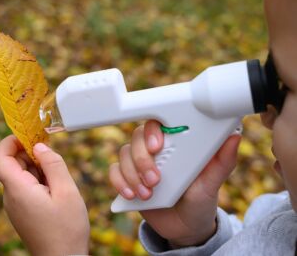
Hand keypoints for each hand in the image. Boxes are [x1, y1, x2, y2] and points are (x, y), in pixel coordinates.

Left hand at [0, 135, 89, 255]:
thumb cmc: (67, 228)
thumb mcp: (67, 191)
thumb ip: (53, 164)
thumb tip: (40, 146)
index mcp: (18, 190)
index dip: (10, 141)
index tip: (30, 136)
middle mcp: (11, 196)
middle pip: (12, 163)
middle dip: (30, 152)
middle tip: (53, 153)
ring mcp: (16, 204)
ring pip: (21, 174)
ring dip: (37, 166)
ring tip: (59, 175)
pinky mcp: (23, 209)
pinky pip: (26, 185)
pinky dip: (39, 178)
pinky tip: (56, 186)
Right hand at [109, 121, 240, 246]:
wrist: (185, 226)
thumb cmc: (200, 199)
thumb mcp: (212, 183)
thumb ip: (222, 162)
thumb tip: (235, 137)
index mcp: (174, 144)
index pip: (157, 124)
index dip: (152, 131)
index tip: (157, 146)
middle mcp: (155, 150)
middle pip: (137, 138)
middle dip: (142, 159)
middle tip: (155, 179)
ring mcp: (139, 163)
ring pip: (124, 154)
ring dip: (131, 174)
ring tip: (147, 194)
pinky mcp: (129, 178)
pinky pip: (115, 172)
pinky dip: (119, 182)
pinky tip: (131, 195)